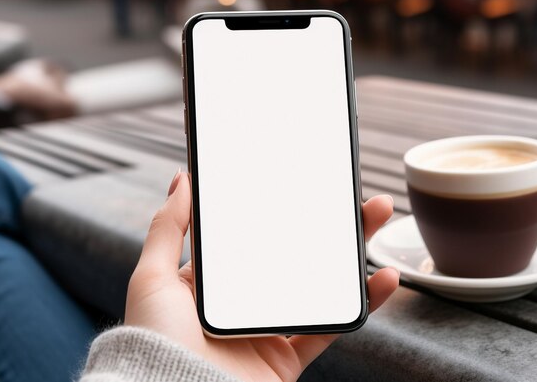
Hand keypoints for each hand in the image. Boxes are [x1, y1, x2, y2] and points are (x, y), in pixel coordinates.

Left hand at [125, 171, 398, 381]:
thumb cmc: (154, 342)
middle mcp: (241, 303)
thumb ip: (167, 228)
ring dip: (352, 251)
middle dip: (325, 221)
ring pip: (319, 284)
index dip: (276, 208)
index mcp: (211, 282)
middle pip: (292, 254)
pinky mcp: (286, 357)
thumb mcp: (152, 277)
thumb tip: (181, 180)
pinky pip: (331, 327)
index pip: (250, 235)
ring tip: (377, 216)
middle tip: (349, 191)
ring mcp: (266, 329)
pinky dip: (362, 304)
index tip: (300, 180)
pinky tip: (384, 278)